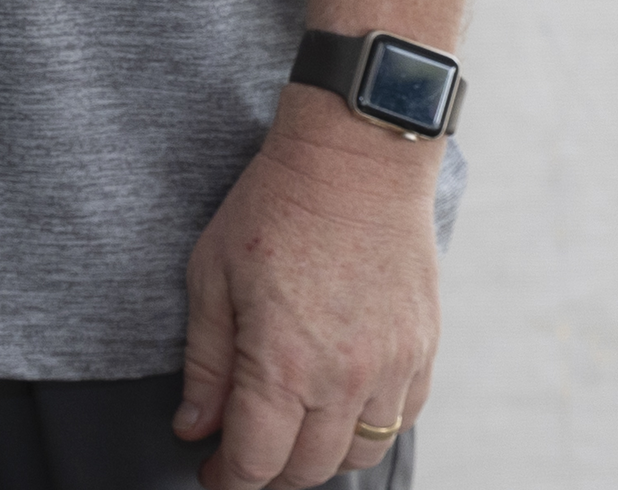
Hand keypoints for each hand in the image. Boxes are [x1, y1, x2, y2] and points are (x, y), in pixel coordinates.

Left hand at [173, 107, 436, 487]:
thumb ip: (205, 362)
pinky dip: (367, 429)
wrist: (357, 160)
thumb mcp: (212, 275)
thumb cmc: (275, 206)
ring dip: (321, 457)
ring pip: (359, 454)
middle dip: (269, 474)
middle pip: (309, 470)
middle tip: (244, 455)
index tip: (213, 473)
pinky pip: (400, 421)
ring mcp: (393, 369)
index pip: (256, 461)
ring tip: (291, 432)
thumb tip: (194, 427)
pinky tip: (338, 407)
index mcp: (285, 363)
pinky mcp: (424, 352)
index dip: (228, 479)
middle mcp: (346, 379)